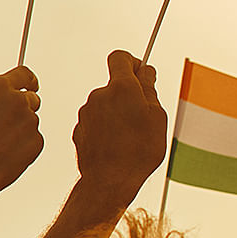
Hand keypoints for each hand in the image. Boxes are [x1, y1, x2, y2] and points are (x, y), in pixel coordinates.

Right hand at [0, 66, 42, 198]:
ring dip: (21, 130)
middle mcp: (18, 100)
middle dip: (23, 109)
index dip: (29, 80)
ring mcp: (30, 121)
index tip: (32, 84)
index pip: (24, 74)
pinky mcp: (38, 140)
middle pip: (31, 99)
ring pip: (31, 122)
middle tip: (7, 124)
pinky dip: (25, 146)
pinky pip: (34, 140)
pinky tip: (5, 154)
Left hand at [72, 51, 167, 200]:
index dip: (133, 63)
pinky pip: (96, 120)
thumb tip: (146, 72)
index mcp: (122, 87)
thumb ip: (149, 89)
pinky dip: (107, 127)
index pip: (120, 57)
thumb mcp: (156, 117)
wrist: (110, 180)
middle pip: (115, 83)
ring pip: (106, 103)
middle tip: (144, 115)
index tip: (142, 75)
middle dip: (129, 94)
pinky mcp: (80, 128)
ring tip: (132, 136)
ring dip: (118, 112)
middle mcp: (100, 95)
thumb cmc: (138, 150)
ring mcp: (87, 112)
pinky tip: (117, 144)